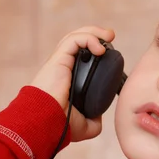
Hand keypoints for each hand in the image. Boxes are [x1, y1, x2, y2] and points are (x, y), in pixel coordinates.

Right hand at [31, 26, 114, 141]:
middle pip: (76, 42)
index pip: (78, 58)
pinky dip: (89, 38)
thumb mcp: (84, 126)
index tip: (109, 54)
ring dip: (93, 32)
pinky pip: (74, 40)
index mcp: (66, 80)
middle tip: (111, 37)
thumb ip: (93, 121)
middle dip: (95, 35)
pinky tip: (100, 49)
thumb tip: (99, 117)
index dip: (92, 50)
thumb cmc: (59, 126)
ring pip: (74, 37)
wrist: (47, 123)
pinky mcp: (58, 59)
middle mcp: (62, 69)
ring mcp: (59, 63)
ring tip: (109, 35)